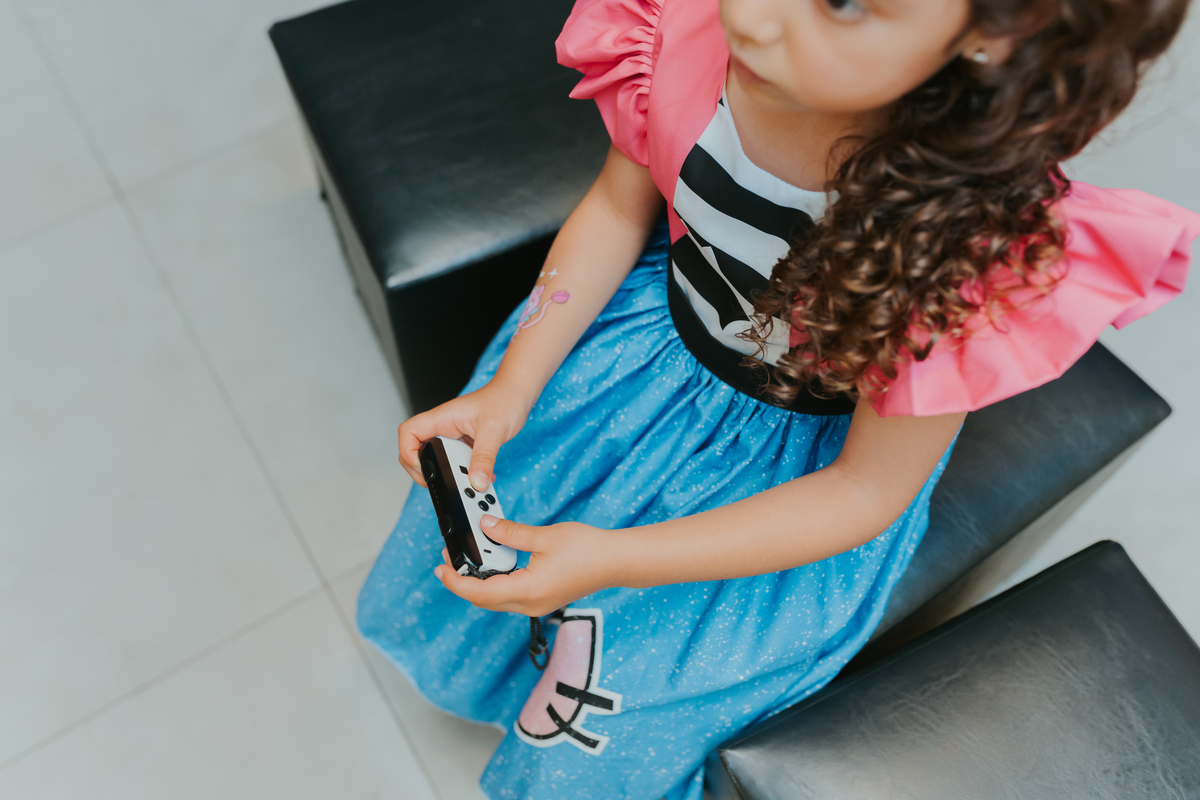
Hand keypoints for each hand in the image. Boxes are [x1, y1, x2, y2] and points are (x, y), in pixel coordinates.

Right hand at [397, 379, 534, 490]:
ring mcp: (453, 437)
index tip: (423, 468)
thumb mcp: (494, 430)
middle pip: (417, 451)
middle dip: (426, 470)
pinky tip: (480, 478)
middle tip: (442, 482)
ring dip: (449, 475)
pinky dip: (465, 474)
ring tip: (466, 484)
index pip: (409, 432)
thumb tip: (477, 482)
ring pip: (438, 460)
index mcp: (442, 418)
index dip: (408, 452)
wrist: (518, 394)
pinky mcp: (464, 444)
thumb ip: (484, 458)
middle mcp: (443, 427)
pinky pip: (456, 463)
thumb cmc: (504, 400)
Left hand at [433, 516, 623, 616]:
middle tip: (448, 559)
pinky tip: (492, 564)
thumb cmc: (587, 549)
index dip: (456, 582)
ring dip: (479, 583)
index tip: (441, 568)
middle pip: (484, 600)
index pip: (480, 593)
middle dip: (463, 581)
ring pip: (496, 599)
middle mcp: (531, 604)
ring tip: (467, 559)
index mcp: (529, 591)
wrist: (617, 562)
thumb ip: (509, 532)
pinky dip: (496, 582)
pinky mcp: (543, 599)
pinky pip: (510, 596)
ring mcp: (537, 605)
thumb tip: (484, 526)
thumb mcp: (544, 536)